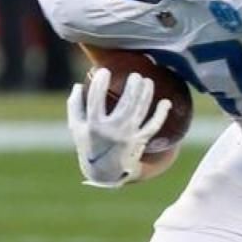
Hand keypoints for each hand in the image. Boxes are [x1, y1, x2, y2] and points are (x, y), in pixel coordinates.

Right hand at [66, 68, 171, 188]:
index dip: (99, 83)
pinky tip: (166, 102)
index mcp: (94, 126)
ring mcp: (128, 136)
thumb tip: (78, 84)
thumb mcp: (76, 127)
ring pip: (140, 111)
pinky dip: (161, 114)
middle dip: (132, 86)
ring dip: (146, 94)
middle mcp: (112, 131)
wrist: (105, 171)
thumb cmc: (89, 144)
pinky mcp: (140, 141)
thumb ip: (75, 105)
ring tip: (147, 80)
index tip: (104, 71)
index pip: (95, 99)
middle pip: (125, 104)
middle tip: (135, 75)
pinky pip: (153, 126)